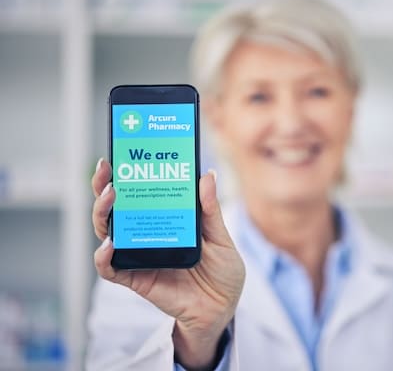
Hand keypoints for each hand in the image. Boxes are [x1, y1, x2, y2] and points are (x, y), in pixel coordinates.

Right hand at [91, 159, 244, 368]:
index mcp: (166, 218)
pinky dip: (104, 257)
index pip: (140, 192)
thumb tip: (207, 175)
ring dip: (103, 212)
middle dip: (105, 185)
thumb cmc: (222, 270)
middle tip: (109, 168)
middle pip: (116, 207)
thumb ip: (210, 210)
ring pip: (107, 231)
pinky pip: (110, 268)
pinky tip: (111, 244)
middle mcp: (147, 232)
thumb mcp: (220, 237)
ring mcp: (138, 254)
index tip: (124, 152)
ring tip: (111, 196)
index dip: (128, 173)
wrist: (222, 307)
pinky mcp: (135, 278)